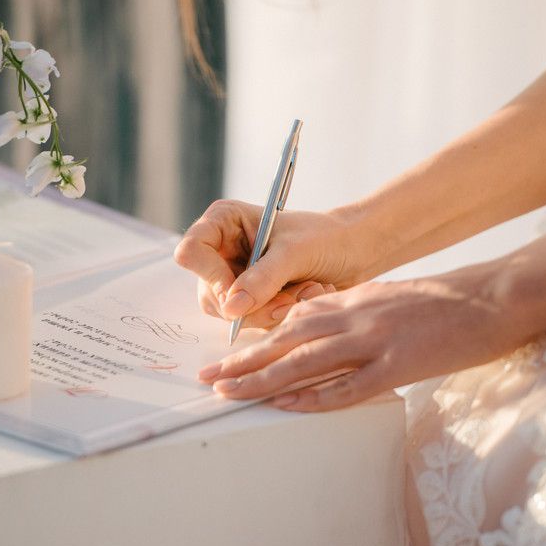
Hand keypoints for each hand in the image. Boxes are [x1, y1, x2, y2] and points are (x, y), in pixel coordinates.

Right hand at [173, 199, 371, 327]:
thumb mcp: (294, 252)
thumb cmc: (325, 237)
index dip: (211, 276)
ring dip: (274, 310)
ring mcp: (234, 278)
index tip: (240, 292)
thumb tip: (230, 308)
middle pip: (211, 293)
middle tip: (291, 297)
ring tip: (308, 290)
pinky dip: (282, 315)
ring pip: (232, 314)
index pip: (191, 252)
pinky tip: (306, 297)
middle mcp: (222, 251)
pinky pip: (253, 322)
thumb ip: (262, 279)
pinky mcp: (250, 301)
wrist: (354, 252)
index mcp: (223, 222)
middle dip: (254, 303)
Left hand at [197, 264, 530, 410]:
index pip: (292, 321)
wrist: (493, 296)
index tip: (229, 354)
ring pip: (304, 362)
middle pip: (285, 341)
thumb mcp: (391, 298)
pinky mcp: (398, 364)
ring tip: (227, 392)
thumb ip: (357, 313)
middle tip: (206, 377)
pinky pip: (348, 385)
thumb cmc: (446, 301)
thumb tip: (329, 332)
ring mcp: (374, 340)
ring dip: (261, 379)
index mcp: (352, 300)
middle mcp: (353, 316)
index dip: (257, 339)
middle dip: (242, 360)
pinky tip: (286, 406)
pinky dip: (314, 397)